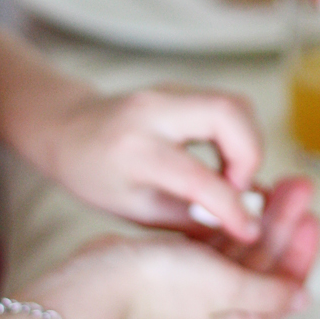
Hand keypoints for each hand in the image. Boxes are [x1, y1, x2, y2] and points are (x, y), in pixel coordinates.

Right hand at [23, 177, 319, 318]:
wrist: (102, 279)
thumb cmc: (162, 286)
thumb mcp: (227, 288)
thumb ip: (268, 291)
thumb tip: (303, 298)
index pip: (288, 283)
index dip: (303, 249)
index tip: (313, 215)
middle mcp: (229, 307)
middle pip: (271, 260)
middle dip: (287, 223)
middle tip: (300, 185)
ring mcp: (208, 286)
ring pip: (249, 245)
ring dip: (266, 215)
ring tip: (283, 182)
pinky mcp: (189, 265)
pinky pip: (225, 239)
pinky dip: (238, 219)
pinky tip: (250, 194)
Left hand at [42, 85, 265, 241]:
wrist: (68, 129)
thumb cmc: (97, 177)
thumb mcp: (136, 210)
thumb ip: (190, 217)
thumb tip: (246, 223)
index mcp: (132, 151)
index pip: (195, 177)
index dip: (232, 207)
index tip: (249, 230)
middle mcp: (152, 111)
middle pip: (229, 112)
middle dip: (251, 155)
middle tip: (239, 189)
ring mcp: (169, 91)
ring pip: (236, 104)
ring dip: (248, 144)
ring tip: (230, 178)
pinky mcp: (183, 88)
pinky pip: (228, 106)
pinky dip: (238, 135)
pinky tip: (222, 162)